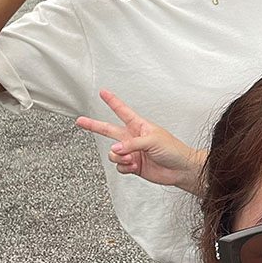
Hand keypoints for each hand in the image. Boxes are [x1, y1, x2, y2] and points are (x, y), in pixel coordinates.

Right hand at [76, 89, 203, 192]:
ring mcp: (132, 152)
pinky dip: (124, 167)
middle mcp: (133, 138)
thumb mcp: (152, 140)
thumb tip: (115, 149)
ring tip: (132, 158)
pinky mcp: (133, 165)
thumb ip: (131, 144)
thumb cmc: (173, 150)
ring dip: (119, 157)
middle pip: (108, 130)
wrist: (181, 169)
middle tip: (81, 121)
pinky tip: (134, 166)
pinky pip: (119, 166)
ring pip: (113, 153)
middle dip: (94, 126)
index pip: (122, 111)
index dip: (112, 101)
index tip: (103, 92)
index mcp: (139, 126)